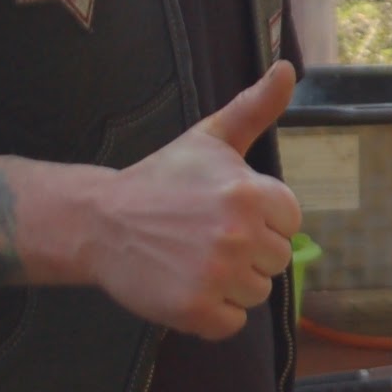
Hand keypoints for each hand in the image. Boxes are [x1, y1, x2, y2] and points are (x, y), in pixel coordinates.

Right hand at [78, 62, 300, 338]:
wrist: (101, 221)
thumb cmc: (162, 180)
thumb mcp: (210, 139)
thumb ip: (254, 107)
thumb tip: (287, 68)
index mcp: (248, 193)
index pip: (290, 220)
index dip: (262, 218)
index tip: (226, 212)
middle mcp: (237, 234)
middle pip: (277, 259)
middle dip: (248, 252)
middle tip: (205, 237)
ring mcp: (216, 275)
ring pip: (257, 293)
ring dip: (232, 284)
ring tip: (195, 260)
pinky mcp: (195, 310)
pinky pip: (232, 323)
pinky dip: (213, 314)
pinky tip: (187, 286)